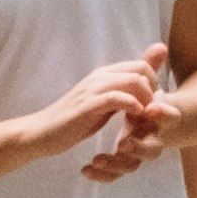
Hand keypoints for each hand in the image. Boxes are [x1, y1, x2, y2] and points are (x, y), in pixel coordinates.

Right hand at [54, 55, 169, 173]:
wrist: (42, 132)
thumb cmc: (75, 120)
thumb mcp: (105, 105)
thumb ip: (124, 92)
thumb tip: (145, 84)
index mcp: (104, 74)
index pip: (141, 65)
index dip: (154, 84)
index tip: (152, 105)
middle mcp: (100, 76)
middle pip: (142, 69)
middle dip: (154, 90)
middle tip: (152, 112)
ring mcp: (93, 89)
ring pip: (133, 80)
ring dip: (147, 99)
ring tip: (145, 117)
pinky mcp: (87, 105)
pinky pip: (117, 98)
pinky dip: (132, 106)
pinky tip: (135, 117)